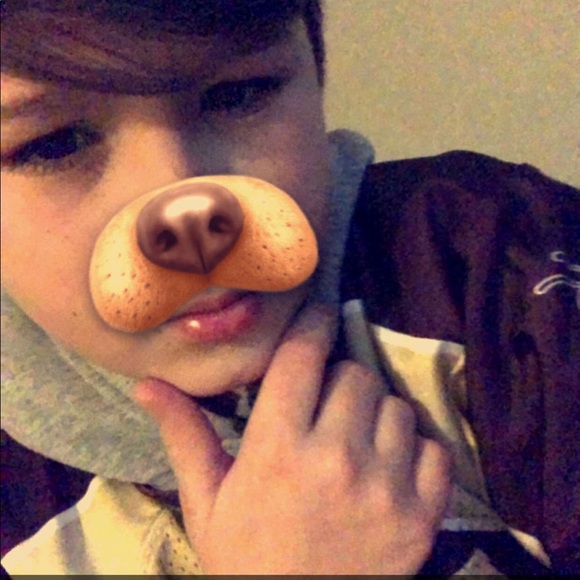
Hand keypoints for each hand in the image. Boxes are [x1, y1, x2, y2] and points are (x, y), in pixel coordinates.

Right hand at [133, 305, 450, 573]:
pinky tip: (392, 464)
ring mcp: (384, 487)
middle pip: (355, 374)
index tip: (320, 312)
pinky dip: (416, 447)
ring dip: (377, 411)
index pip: (302, 357)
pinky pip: (433, 447)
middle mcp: (334, 458)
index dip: (314, 323)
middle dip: (341, 378)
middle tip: (327, 403)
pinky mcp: (422, 515)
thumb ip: (185, 436)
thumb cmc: (246, 560)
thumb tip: (147, 382)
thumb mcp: (206, 501)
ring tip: (356, 437)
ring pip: (396, 405)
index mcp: (276, 449)